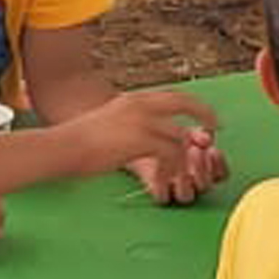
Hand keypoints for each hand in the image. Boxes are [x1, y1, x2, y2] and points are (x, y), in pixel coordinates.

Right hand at [62, 91, 217, 177]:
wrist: (62, 146)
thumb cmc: (80, 141)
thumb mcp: (111, 122)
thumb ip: (134, 122)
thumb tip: (151, 133)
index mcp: (134, 99)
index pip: (174, 96)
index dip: (194, 106)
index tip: (206, 120)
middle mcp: (141, 104)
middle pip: (186, 103)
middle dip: (204, 116)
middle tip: (215, 131)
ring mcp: (143, 120)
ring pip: (180, 137)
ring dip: (184, 158)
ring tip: (179, 175)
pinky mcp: (142, 139)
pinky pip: (171, 154)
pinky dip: (172, 169)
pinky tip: (163, 182)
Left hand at [128, 128, 227, 204]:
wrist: (142, 142)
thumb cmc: (170, 136)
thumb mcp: (187, 131)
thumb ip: (199, 135)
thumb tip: (206, 138)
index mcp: (207, 170)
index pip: (221, 175)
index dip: (219, 165)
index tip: (213, 149)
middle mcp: (194, 184)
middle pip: (205, 187)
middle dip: (202, 168)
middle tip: (194, 150)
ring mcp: (176, 191)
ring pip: (186, 196)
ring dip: (184, 180)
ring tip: (174, 164)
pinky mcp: (158, 193)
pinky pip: (163, 196)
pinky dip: (162, 182)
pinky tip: (159, 165)